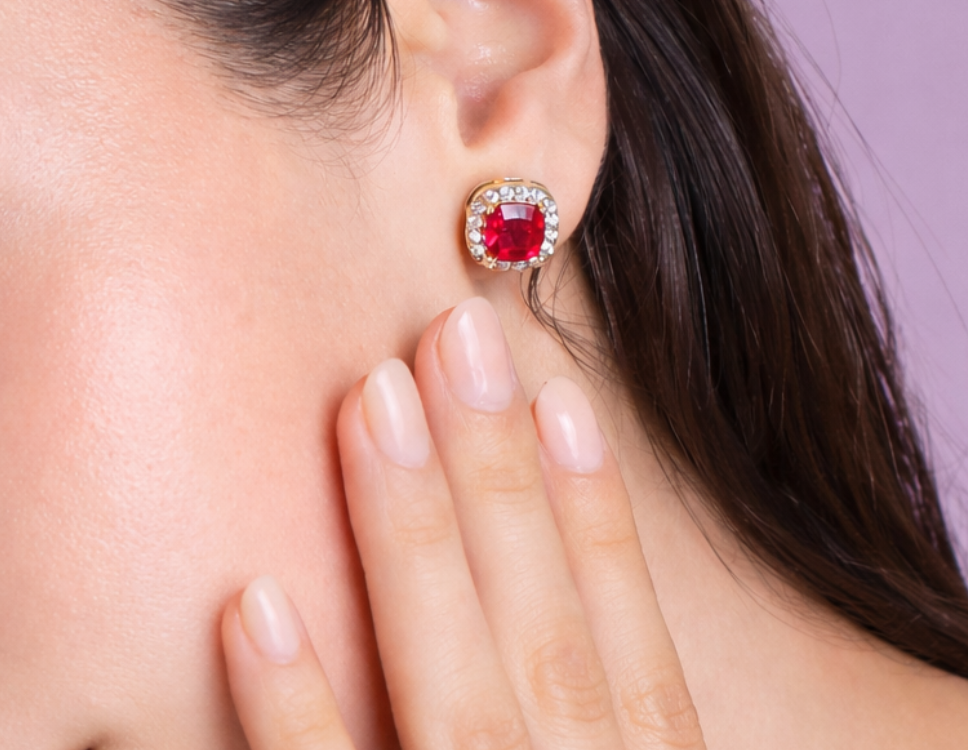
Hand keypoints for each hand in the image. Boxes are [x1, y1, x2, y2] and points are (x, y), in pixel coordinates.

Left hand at [221, 296, 704, 749]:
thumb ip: (593, 725)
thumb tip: (561, 579)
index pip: (637, 652)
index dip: (602, 519)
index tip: (565, 397)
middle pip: (547, 640)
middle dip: (500, 478)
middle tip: (458, 333)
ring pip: (462, 697)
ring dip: (415, 539)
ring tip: (377, 398)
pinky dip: (295, 712)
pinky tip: (254, 604)